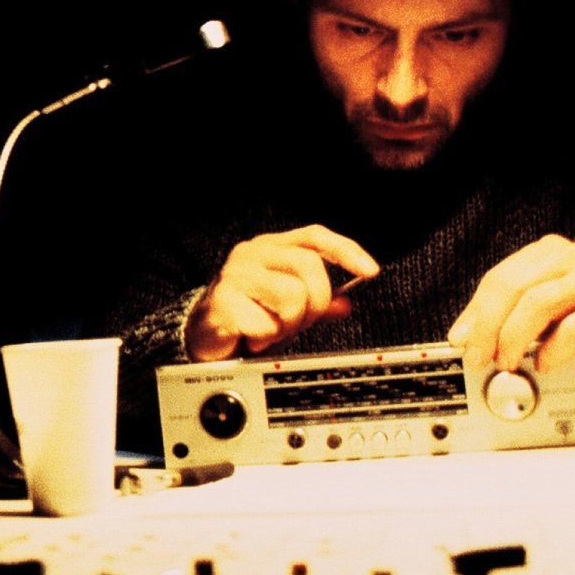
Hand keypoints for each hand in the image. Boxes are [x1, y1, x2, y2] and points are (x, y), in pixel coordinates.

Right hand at [185, 225, 378, 361]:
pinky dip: (267, 339)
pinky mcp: (224, 300)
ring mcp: (236, 275)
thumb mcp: (288, 308)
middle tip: (298, 321)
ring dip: (290, 323)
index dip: (345, 250)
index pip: (314, 236)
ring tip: (273, 329)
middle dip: (316, 303)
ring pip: (293, 295)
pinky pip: (268, 324)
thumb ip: (318, 304)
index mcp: (270, 248)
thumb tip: (346, 304)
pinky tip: (253, 337)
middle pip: (310, 266)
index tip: (371, 271)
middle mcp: (253, 254)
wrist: (204, 338)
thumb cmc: (246, 317)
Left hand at [448, 235, 574, 374]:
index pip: (499, 279)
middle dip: (489, 328)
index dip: (476, 313)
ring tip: (508, 363)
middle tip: (480, 359)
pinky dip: (553, 349)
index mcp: (546, 254)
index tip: (460, 343)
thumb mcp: (538, 318)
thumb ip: (502, 321)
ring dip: (516, 338)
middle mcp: (571, 258)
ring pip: (540, 302)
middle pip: (514, 288)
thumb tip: (462, 338)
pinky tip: (545, 363)